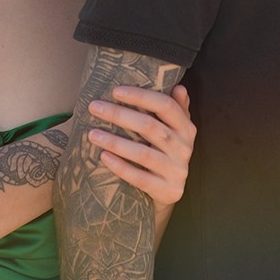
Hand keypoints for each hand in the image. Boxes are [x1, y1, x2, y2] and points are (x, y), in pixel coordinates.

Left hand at [86, 85, 194, 208]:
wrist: (169, 192)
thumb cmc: (166, 152)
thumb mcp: (175, 130)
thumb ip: (176, 108)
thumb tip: (179, 87)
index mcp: (186, 128)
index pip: (166, 105)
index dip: (141, 96)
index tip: (115, 91)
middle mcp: (185, 148)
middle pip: (150, 127)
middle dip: (120, 115)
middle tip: (94, 107)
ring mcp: (177, 171)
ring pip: (143, 153)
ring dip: (115, 142)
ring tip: (92, 133)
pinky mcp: (168, 192)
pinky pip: (140, 178)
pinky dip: (121, 167)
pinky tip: (103, 156)